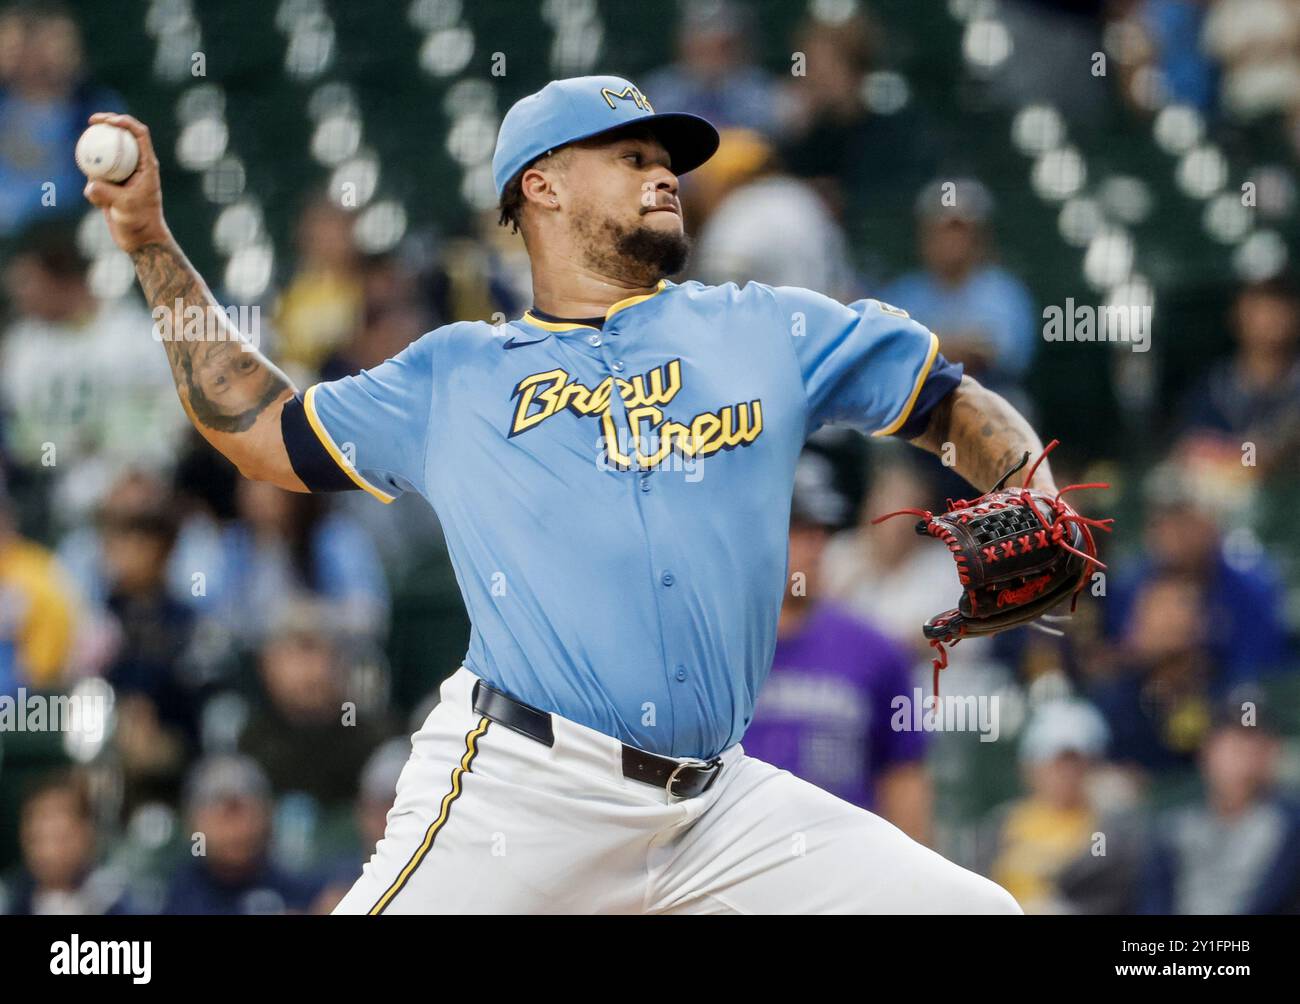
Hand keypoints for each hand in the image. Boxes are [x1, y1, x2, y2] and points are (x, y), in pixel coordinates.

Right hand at [82, 113, 170, 253]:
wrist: (139, 239)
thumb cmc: (139, 222)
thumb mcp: (124, 207)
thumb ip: (105, 194)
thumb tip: (89, 185)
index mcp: (147, 165)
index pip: (139, 134)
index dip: (125, 122)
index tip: (109, 121)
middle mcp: (136, 166)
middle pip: (122, 135)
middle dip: (108, 123)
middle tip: (92, 121)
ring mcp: (123, 173)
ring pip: (107, 152)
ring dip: (96, 150)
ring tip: (86, 153)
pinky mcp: (111, 183)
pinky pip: (96, 171)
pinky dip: (90, 177)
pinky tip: (93, 191)